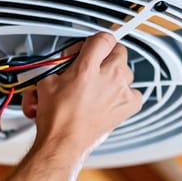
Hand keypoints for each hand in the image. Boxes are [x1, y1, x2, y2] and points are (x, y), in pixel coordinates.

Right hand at [21, 33, 142, 156]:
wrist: (63, 142)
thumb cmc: (57, 118)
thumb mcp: (47, 82)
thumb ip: (60, 66)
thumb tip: (64, 64)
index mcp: (87, 67)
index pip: (104, 38)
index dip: (95, 41)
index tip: (89, 48)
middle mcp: (109, 77)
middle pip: (119, 51)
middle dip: (106, 55)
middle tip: (94, 64)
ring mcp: (121, 92)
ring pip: (127, 70)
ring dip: (115, 73)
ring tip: (101, 83)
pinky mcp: (128, 106)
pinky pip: (135, 92)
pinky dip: (126, 93)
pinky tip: (112, 97)